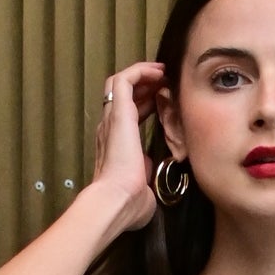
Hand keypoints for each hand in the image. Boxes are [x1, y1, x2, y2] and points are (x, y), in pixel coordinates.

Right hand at [89, 59, 165, 233]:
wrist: (117, 201)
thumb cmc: (129, 203)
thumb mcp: (143, 188)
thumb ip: (145, 178)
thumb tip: (148, 177)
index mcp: (115, 146)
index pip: (129, 116)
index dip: (145, 104)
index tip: (162, 100)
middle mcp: (109, 129)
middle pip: (124, 97)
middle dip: (145, 86)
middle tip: (164, 81)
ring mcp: (112, 120)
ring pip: (121, 84)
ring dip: (142, 75)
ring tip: (161, 72)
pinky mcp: (118, 113)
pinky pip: (124, 80)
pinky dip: (140, 71)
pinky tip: (157, 72)